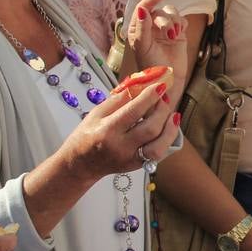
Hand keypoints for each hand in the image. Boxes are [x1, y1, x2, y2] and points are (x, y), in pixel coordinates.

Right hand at [63, 78, 180, 181]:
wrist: (80, 164)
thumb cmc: (86, 135)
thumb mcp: (96, 113)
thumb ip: (118, 100)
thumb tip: (139, 85)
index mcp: (107, 130)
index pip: (133, 111)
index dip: (150, 97)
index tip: (161, 85)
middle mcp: (120, 146)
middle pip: (150, 128)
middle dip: (162, 110)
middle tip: (164, 98)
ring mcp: (130, 158)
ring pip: (159, 145)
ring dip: (170, 127)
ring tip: (172, 113)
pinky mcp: (137, 166)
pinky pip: (159, 153)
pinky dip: (167, 139)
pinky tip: (169, 127)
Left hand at [124, 0, 187, 91]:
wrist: (168, 78)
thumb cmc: (151, 65)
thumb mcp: (143, 45)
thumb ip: (142, 26)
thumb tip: (143, 9)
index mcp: (137, 28)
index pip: (142, 8)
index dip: (150, 0)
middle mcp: (150, 26)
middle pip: (159, 10)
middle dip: (165, 20)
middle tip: (169, 33)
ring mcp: (164, 29)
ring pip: (171, 13)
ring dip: (174, 22)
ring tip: (174, 35)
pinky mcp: (178, 33)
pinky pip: (181, 20)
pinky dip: (182, 24)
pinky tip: (179, 34)